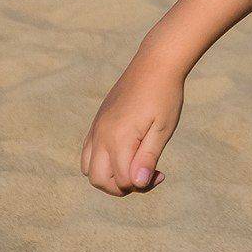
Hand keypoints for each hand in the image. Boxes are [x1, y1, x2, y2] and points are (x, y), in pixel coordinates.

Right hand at [81, 64, 182, 195]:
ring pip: (88, 169)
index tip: (161, 174)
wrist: (154, 65)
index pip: (122, 180)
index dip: (142, 184)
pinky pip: (87, 152)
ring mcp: (95, 129)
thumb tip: (138, 183)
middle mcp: (101, 136)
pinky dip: (101, 162)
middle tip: (146, 175)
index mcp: (119, 139)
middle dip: (121, 187)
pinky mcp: (96, 123)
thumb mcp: (162, 129)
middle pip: (98, 180)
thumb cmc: (164, 97)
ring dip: (108, 176)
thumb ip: (148, 157)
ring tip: (133, 166)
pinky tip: (125, 153)